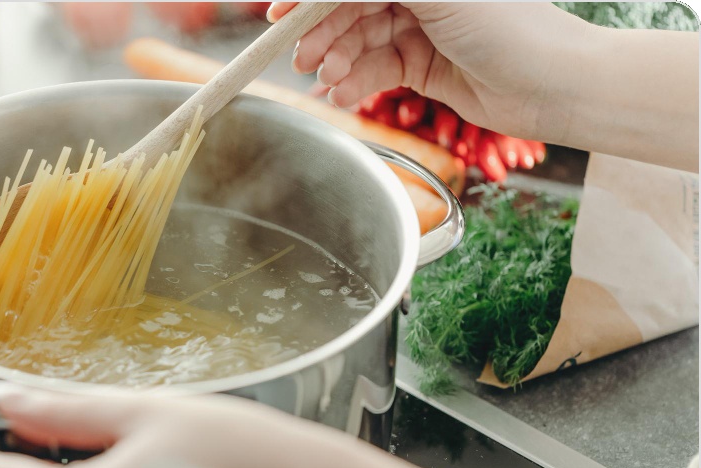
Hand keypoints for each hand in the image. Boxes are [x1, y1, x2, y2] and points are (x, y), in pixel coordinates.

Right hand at [268, 2, 699, 171]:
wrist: (552, 86)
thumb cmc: (509, 28)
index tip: (278, 13)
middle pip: (351, 6)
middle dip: (322, 32)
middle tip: (301, 58)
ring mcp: (420, 27)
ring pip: (359, 40)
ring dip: (336, 61)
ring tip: (324, 80)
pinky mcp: (421, 66)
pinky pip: (375, 70)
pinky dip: (355, 82)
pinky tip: (341, 95)